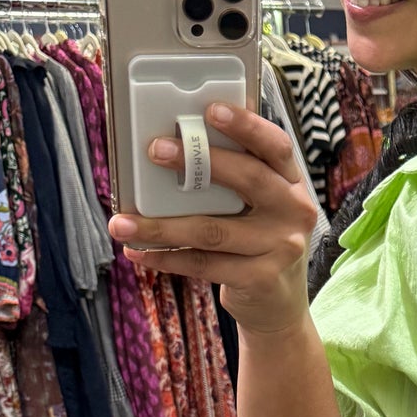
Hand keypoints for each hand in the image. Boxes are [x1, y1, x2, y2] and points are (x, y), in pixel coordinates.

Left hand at [108, 102, 317, 337]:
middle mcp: (294, 212)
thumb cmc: (258, 244)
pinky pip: (204, 264)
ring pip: (212, 230)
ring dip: (161, 226)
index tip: (210, 109)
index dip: (246, 125)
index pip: (275, 146)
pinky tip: (139, 253)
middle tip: (155, 150)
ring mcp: (282, 248)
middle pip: (248, 179)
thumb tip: (177, 147)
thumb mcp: (260, 208)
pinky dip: (167, 258)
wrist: (280, 307)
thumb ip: (237, 180)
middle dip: (197, 162)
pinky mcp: (261, 279)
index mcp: (292, 183)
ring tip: (121, 222)